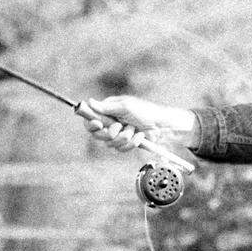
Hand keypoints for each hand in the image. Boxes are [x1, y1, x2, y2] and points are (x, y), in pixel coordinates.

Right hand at [79, 95, 198, 151]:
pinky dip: (132, 143)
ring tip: (134, 129)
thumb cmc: (145, 111)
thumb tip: (89, 102)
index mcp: (108, 111)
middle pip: (97, 135)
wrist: (162, 125)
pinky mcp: (125, 143)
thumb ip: (107, 107)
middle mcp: (110, 123)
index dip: (91, 124)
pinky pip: (121, 149)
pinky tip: (140, 136)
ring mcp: (118, 134)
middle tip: (120, 127)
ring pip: (110, 143)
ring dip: (124, 136)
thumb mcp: (126, 107)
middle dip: (111, 132)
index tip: (98, 124)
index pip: (90, 119)